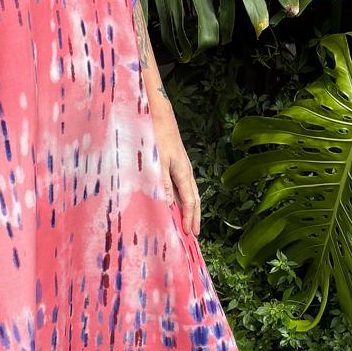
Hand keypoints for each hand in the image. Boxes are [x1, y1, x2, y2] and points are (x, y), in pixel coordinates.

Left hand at [153, 118, 199, 237]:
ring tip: (188, 221)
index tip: (189, 233)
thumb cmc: (156, 138)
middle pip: (194, 199)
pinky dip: (183, 198)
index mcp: (183, 173)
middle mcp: (186, 171)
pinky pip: (184, 186)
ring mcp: (183, 167)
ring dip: (190, 208)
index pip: (190, 201)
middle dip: (194, 216)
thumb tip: (170, 205)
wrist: (159, 117)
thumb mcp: (157, 163)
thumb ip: (163, 184)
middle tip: (194, 233)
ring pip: (190, 192)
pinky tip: (177, 202)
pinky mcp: (177, 164)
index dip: (190, 218)